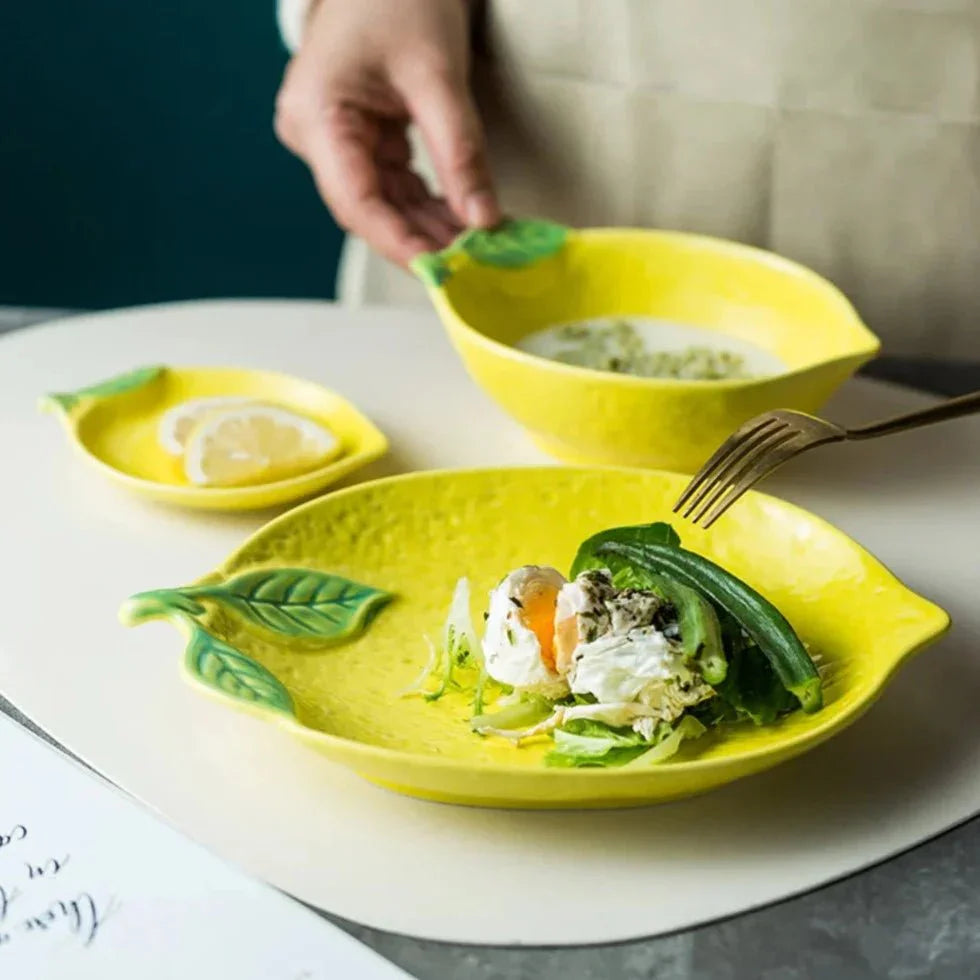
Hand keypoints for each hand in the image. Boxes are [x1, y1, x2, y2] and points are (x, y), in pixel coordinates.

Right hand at [274, 0, 500, 267]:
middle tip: (472, 265)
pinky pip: (393, 185)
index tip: (442, 271)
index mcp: (317, 114)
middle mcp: (314, 134)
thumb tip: (484, 222)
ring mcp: (334, 139)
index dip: (399, 242)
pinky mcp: (358, 140)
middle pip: (369, 209)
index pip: (356, 201)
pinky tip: (462, 222)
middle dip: (422, 239)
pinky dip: (428, 204)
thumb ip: (461, 152)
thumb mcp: (437, 75)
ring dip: (429, 227)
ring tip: (476, 249)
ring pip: (384, 202)